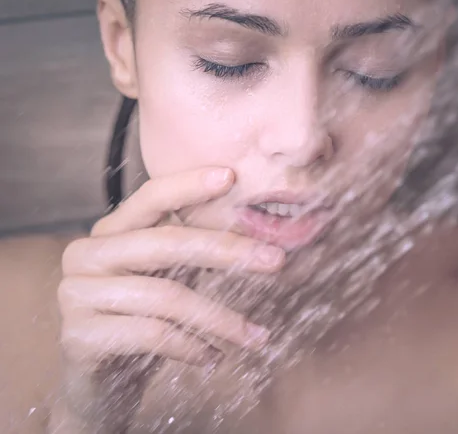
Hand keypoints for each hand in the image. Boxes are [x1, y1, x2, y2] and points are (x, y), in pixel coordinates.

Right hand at [52, 168, 285, 432]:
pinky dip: (192, 346)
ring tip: (256, 336)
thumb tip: (257, 238)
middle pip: (168, 242)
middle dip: (228, 251)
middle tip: (276, 261)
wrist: (99, 385)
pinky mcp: (78, 335)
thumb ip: (192, 255)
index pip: (150, 197)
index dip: (189, 185)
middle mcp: (87, 254)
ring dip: (220, 319)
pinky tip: (214, 357)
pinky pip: (152, 334)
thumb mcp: (166, 280)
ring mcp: (76, 294)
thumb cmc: (140, 323)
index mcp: (110, 232)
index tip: (231, 176)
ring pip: (167, 296)